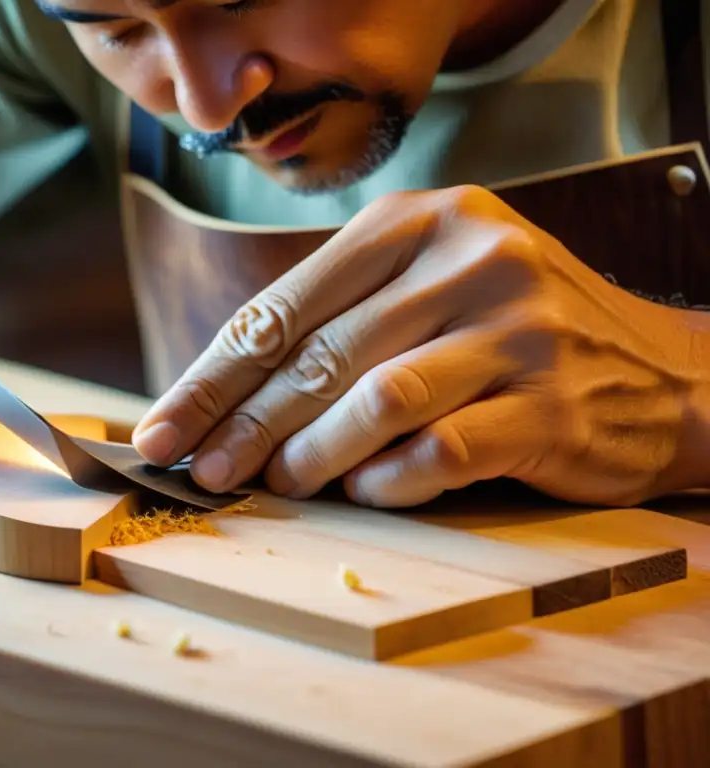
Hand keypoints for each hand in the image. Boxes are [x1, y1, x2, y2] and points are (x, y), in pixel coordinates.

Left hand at [132, 185, 709, 507]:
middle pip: (320, 353)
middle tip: (200, 469)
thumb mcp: (426, 291)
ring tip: (273, 485)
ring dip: (310, 453)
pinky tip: (363, 492)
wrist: (657, 372)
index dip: (213, 374)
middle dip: (243, 422)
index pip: (285, 305)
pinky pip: (443, 449)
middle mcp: (469, 259)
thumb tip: (223, 397)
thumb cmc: (511, 335)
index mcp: (418, 224)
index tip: (162, 426)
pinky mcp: (552, 402)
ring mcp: (517, 328)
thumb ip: (338, 324)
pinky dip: (389, 479)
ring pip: (376, 397)